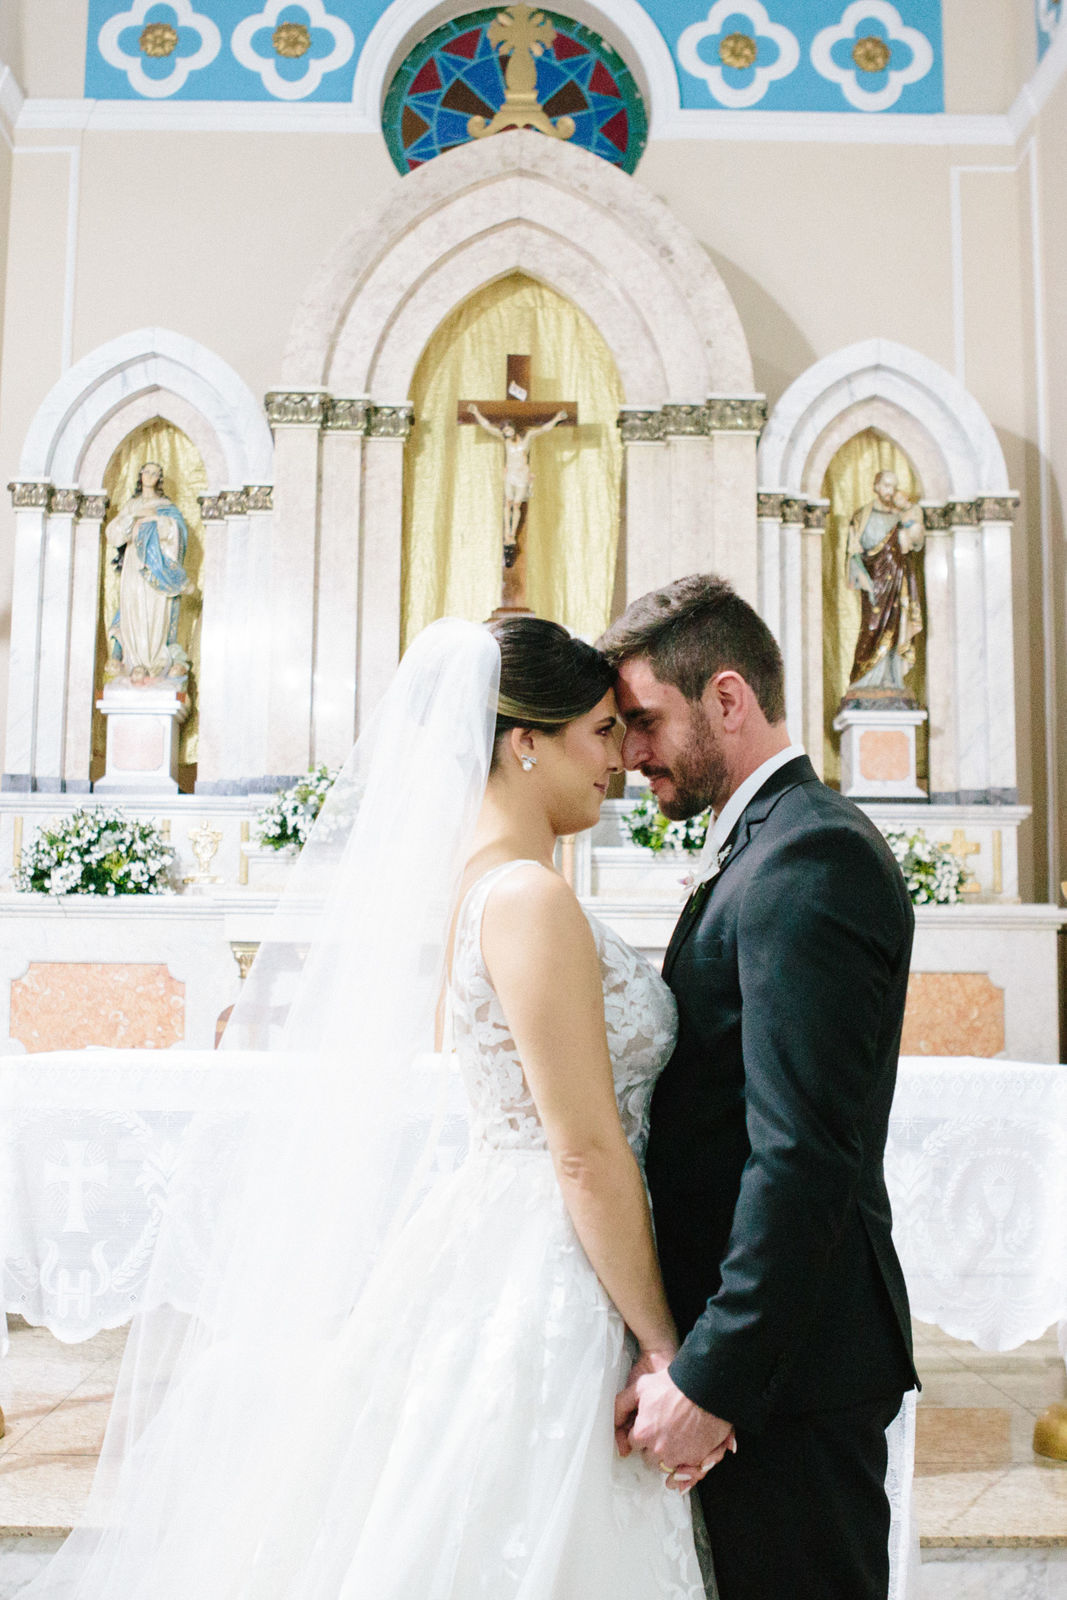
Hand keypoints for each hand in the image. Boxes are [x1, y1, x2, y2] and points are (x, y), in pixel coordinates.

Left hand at [619, 1363, 734, 1490]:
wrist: (704, 1386)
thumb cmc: (674, 1385)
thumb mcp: (641, 1387)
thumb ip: (622, 1404)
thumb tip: (613, 1420)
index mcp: (643, 1433)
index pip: (634, 1443)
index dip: (641, 1433)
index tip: (648, 1426)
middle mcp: (658, 1450)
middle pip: (649, 1458)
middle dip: (653, 1447)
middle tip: (662, 1431)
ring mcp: (678, 1457)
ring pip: (667, 1465)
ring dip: (670, 1456)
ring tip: (676, 1440)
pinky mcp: (696, 1460)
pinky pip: (687, 1472)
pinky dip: (687, 1468)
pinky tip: (687, 1454)